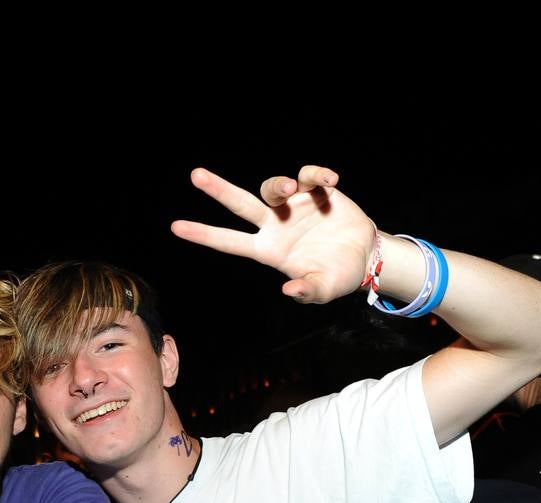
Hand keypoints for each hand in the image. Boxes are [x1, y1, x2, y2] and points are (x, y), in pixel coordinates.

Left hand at [171, 165, 372, 303]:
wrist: (364, 257)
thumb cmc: (336, 276)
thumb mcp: (322, 290)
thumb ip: (307, 291)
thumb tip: (289, 290)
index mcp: (267, 249)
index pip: (229, 241)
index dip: (203, 234)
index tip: (176, 227)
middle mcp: (275, 224)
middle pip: (240, 204)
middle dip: (217, 190)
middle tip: (196, 175)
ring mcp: (294, 206)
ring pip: (272, 187)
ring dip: (279, 184)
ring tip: (292, 188)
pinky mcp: (318, 192)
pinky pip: (310, 176)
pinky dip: (317, 174)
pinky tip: (331, 180)